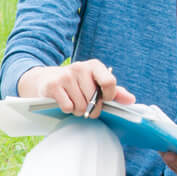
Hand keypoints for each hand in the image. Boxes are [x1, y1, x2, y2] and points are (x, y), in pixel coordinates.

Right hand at [20, 60, 134, 118]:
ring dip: (78, 110)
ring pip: (81, 106)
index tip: (104, 100)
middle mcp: (80, 67)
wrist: (45, 79)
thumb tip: (131, 100)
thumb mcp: (95, 83)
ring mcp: (66, 76)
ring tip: (74, 102)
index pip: (109, 82)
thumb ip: (114, 92)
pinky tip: (64, 102)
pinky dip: (67, 109)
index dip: (108, 96)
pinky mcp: (53, 86)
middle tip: (85, 104)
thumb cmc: (76, 83)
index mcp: (94, 65)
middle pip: (94, 99)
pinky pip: (68, 107)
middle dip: (91, 108)